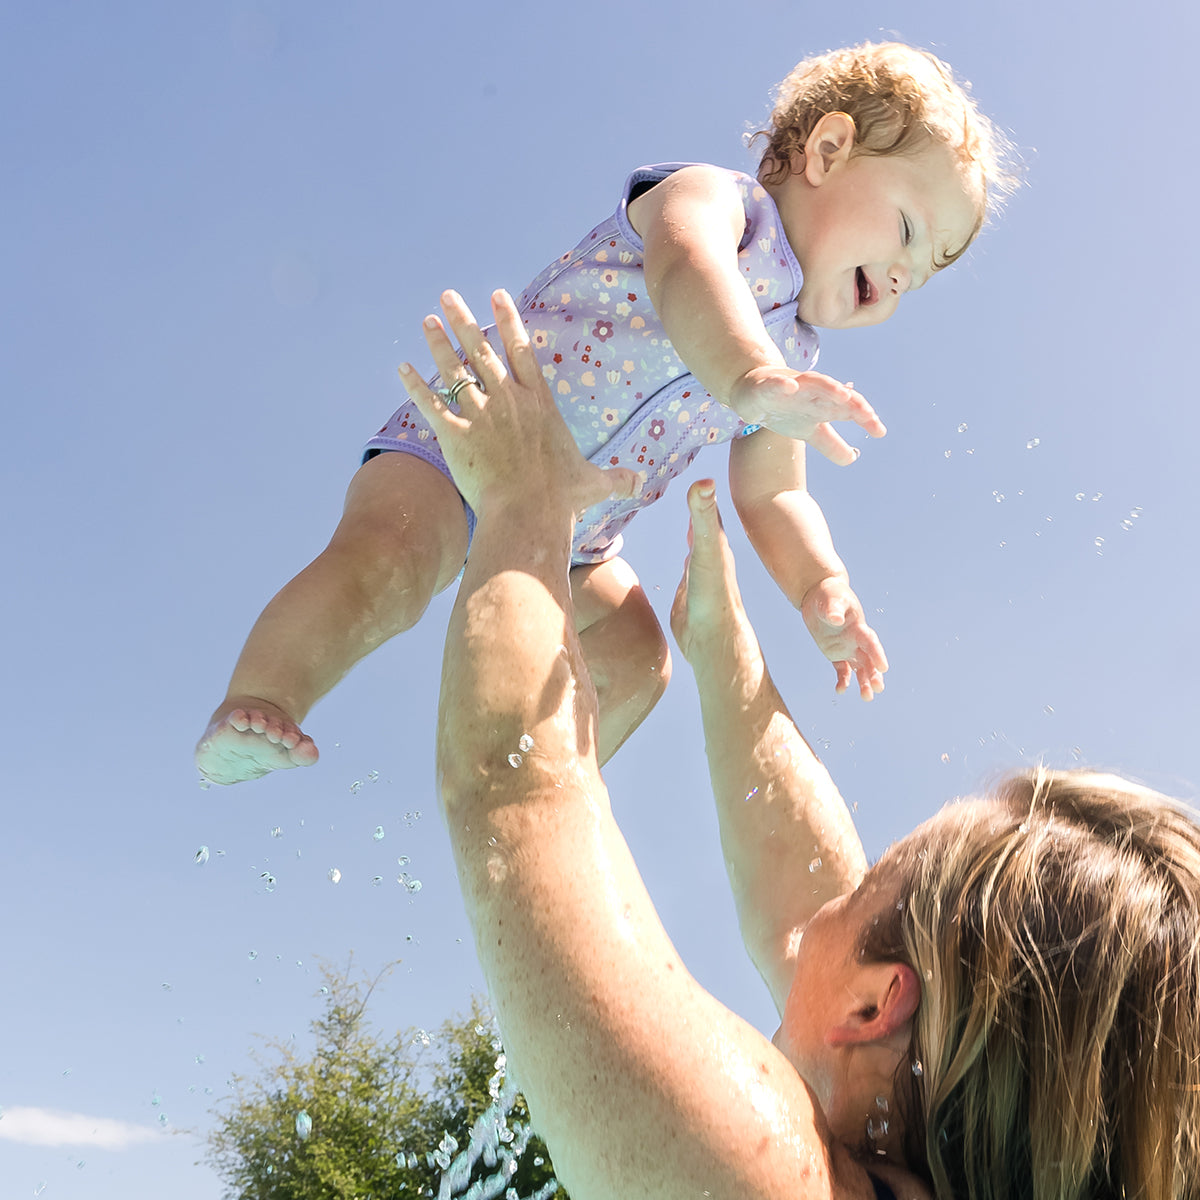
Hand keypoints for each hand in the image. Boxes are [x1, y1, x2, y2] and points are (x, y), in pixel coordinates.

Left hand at [399, 289, 639, 515]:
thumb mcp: (595, 484)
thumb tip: (642, 484)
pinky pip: (430, 405)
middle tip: (448, 296)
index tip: (497, 295)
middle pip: (482, 350)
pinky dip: (415, 386)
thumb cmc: (562, 500)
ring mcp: (481, 415)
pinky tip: (401, 369)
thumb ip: (617, 478)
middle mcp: (509, 400)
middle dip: (464, 320)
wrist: (529, 513)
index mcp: (539, 403)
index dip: (509, 321)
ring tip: (427, 321)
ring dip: (438, 343)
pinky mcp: (455, 435)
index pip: (522, 350)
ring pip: (455, 370)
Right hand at [669, 479, 746, 666]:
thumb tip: (704, 480)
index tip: (699, 469)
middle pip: (703, 524)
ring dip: (691, 531)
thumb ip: (703, 516)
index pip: (708, 507)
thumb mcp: (706, 549)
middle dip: (698, 505)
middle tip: (692, 482)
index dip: (702, 488)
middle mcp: (710, 555)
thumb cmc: (714, 593)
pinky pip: (685, 570)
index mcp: (716, 542)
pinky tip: (683, 558)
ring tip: (688, 516)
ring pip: (696, 545)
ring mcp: (700, 574)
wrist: (712, 639)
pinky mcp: (689, 594)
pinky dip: (683, 557)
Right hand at [729, 366, 885, 464]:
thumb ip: (831, 444)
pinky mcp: (767, 386)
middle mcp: (812, 393)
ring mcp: (791, 388)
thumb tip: (852, 459)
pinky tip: (791, 387)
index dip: (864, 418)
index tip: (880, 432)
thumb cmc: (786, 409)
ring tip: (843, 395)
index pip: (848, 410)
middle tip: (867, 415)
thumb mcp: (810, 430)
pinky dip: (783, 384)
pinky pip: (776, 384)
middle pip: (837, 395)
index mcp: (823, 405)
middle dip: (853, 403)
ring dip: (829, 388)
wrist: (753, 390)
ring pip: (813, 384)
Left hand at [799, 576, 887, 699]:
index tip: (883, 668)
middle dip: (874, 674)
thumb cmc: (830, 594)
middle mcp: (856, 640)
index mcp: (859, 627)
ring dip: (864, 682)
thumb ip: (834, 610)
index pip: (870, 642)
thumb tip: (836, 620)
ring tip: (866, 697)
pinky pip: (842, 670)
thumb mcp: (832, 599)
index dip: (877, 654)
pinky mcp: (836, 654)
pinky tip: (840, 691)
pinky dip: (843, 681)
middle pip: (868, 660)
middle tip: (878, 688)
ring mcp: (847, 648)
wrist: (819, 596)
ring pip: (860, 668)